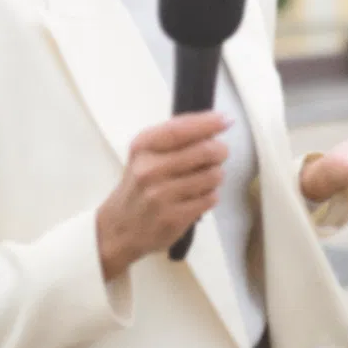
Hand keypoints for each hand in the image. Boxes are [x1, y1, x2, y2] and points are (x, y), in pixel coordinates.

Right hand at [94, 112, 230, 279]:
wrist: (121, 226)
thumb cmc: (139, 184)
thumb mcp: (146, 154)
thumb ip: (175, 137)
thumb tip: (216, 123)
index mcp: (142, 147)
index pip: (180, 129)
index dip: (208, 123)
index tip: (226, 120)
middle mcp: (149, 169)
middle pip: (205, 151)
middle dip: (220, 151)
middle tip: (219, 154)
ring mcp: (161, 195)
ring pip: (212, 176)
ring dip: (216, 175)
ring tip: (204, 178)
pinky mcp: (174, 217)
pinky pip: (210, 198)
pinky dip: (211, 195)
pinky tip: (198, 196)